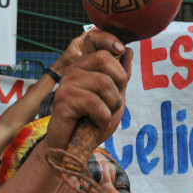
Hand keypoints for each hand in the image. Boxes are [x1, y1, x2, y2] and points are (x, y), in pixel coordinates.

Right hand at [46, 30, 132, 151]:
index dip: (114, 48)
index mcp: (85, 66)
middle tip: (112, 103)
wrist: (74, 146)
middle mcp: (74, 70)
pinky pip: (95, 103)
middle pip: (105, 59)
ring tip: (104, 116)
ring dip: (112, 105)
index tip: (122, 62)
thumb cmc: (93, 122)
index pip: (101, 45)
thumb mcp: (114, 97)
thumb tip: (128, 50)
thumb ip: (121, 75)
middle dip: (118, 84)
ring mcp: (67, 83)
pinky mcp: (63, 99)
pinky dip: (104, 118)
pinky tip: (98, 124)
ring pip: (103, 83)